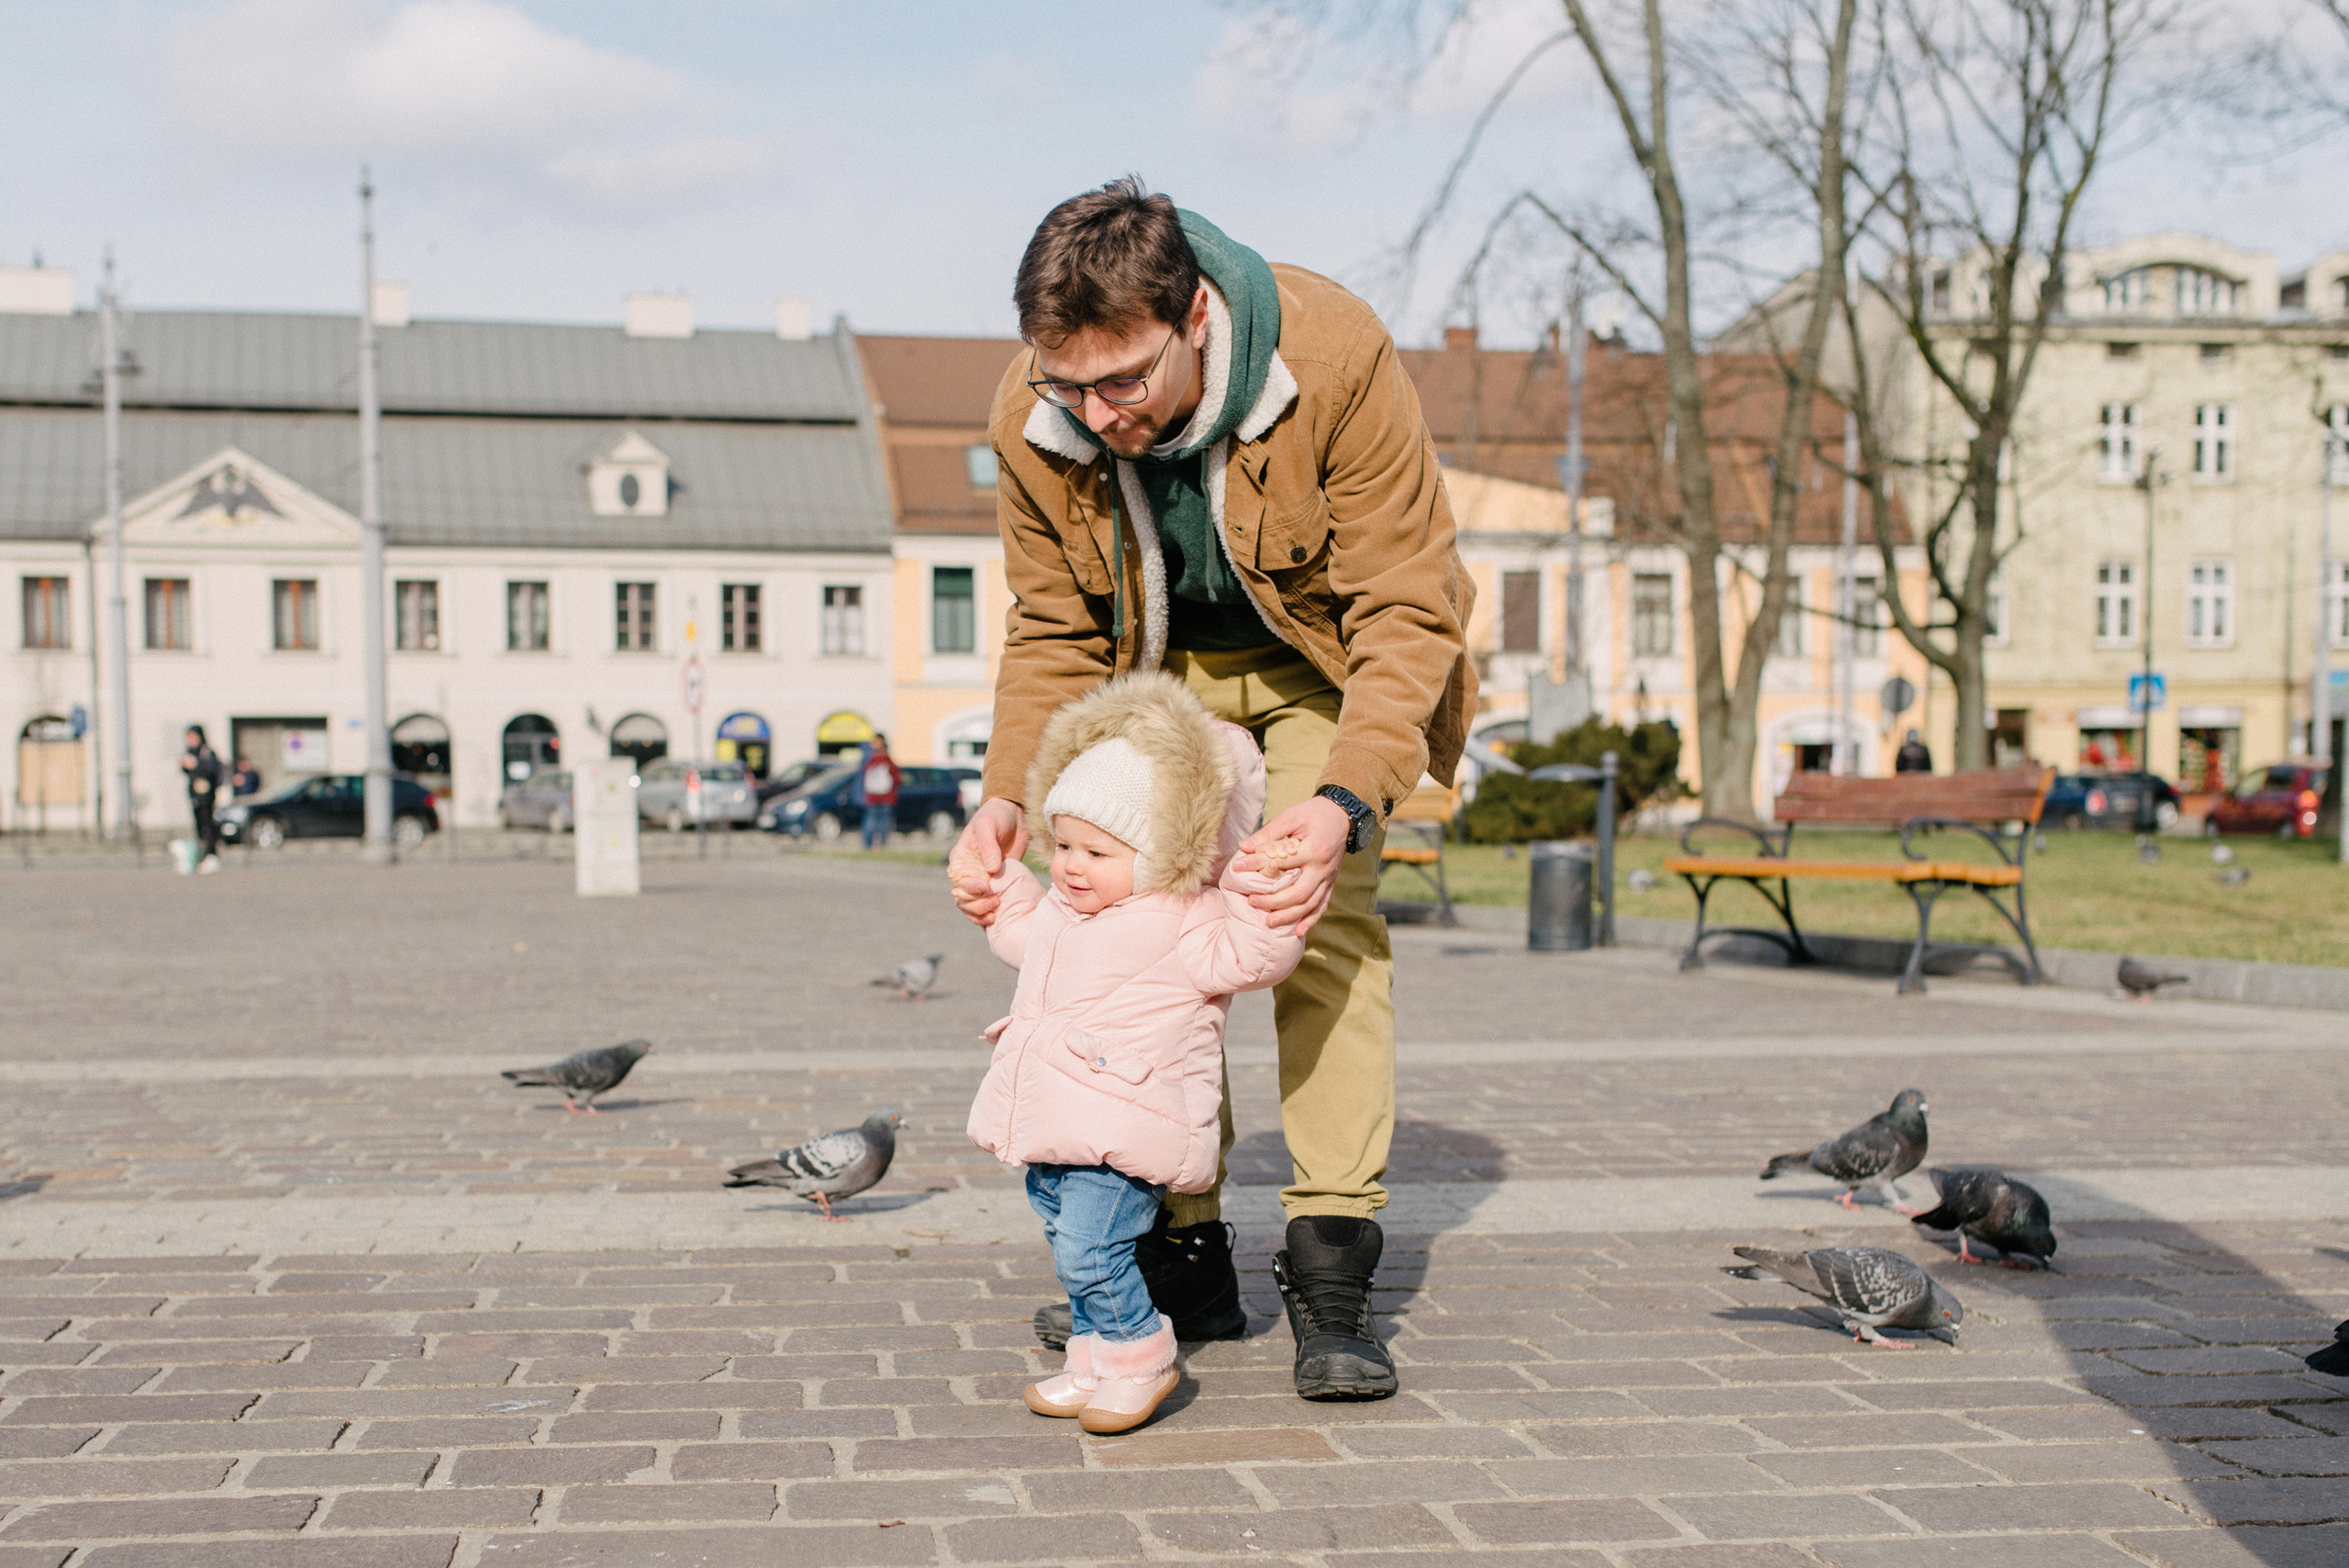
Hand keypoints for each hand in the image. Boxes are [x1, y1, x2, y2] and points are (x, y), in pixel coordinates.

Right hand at [949, 797, 1026, 927]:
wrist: (1015, 815)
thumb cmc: (997, 816)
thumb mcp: (988, 825)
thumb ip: (988, 846)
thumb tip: (991, 870)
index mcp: (961, 860)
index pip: (959, 881)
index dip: (970, 888)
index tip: (986, 886)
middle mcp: (968, 873)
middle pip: (963, 898)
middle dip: (976, 905)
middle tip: (995, 902)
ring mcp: (982, 881)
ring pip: (972, 906)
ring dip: (980, 913)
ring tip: (995, 913)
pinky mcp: (997, 885)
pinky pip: (987, 904)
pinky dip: (988, 915)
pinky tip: (997, 919)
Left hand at [1238, 795, 1349, 935]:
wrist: (1343, 815)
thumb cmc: (1314, 813)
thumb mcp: (1291, 817)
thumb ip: (1269, 833)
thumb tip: (1244, 847)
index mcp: (1313, 848)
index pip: (1281, 861)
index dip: (1257, 864)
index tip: (1237, 867)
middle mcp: (1323, 867)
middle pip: (1298, 892)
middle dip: (1274, 901)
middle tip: (1252, 902)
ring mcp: (1329, 877)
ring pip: (1310, 904)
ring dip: (1290, 916)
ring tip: (1269, 922)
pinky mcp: (1331, 883)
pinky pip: (1322, 905)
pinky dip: (1311, 920)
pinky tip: (1299, 931)